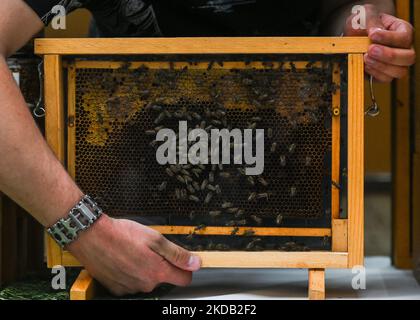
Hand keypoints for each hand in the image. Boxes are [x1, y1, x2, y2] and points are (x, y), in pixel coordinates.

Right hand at [67, 214, 200, 295]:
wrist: (91, 237)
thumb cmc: (121, 234)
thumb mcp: (155, 238)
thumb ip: (177, 253)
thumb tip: (195, 263)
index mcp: (157, 272)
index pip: (184, 279)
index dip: (185, 268)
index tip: (179, 260)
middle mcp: (145, 284)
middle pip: (163, 278)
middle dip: (161, 265)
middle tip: (149, 249)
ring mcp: (130, 288)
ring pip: (146, 280)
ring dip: (144, 268)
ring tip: (133, 252)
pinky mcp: (116, 289)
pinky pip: (130, 283)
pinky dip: (129, 273)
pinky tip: (123, 259)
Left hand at [344, 4, 415, 81]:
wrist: (354, 36)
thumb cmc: (364, 24)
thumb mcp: (367, 16)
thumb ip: (371, 21)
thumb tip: (374, 31)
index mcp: (403, 31)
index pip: (404, 37)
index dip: (389, 38)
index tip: (372, 34)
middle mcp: (404, 49)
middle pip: (408, 58)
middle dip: (389, 55)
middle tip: (370, 50)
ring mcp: (396, 63)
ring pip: (399, 71)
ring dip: (381, 66)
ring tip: (365, 57)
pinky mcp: (384, 74)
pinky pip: (385, 79)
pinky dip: (375, 74)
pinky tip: (365, 65)